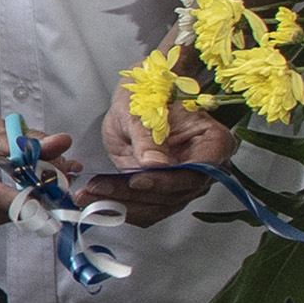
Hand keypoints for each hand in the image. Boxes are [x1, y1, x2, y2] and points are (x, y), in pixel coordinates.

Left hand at [96, 94, 234, 222]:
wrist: (141, 97)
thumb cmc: (149, 95)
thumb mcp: (143, 109)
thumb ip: (148, 137)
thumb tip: (154, 164)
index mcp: (213, 142)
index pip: (197, 171)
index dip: (166, 181)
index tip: (137, 181)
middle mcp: (204, 167)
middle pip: (176, 194)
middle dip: (135, 196)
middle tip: (101, 190)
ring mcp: (184, 181)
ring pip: (159, 206)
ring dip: (122, 205)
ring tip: (89, 196)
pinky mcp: (163, 190)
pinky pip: (147, 208)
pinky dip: (122, 207)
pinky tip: (97, 201)